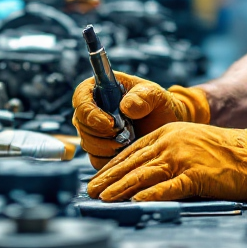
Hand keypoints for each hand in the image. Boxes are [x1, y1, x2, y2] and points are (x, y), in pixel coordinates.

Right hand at [72, 72, 209, 168]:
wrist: (165, 125)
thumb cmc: (158, 104)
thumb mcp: (155, 95)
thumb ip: (143, 97)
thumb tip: (125, 107)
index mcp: (101, 89)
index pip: (81, 97)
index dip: (89, 111)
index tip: (110, 124)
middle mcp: (93, 109)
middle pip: (81, 123)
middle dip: (102, 133)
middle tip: (125, 134)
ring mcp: (94, 131)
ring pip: (87, 142)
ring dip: (107, 146)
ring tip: (129, 141)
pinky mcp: (100, 150)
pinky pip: (95, 159)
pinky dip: (109, 159)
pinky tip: (126, 151)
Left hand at [85, 110, 246, 201]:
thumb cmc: (227, 152)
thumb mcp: (190, 143)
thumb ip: (167, 154)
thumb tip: (141, 176)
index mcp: (168, 133)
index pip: (131, 151)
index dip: (111, 167)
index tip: (96, 180)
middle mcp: (171, 142)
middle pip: (132, 163)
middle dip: (108, 179)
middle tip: (89, 192)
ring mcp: (183, 158)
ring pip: (143, 174)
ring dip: (120, 188)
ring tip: (103, 199)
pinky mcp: (196, 175)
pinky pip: (168, 187)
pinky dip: (150, 195)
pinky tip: (136, 201)